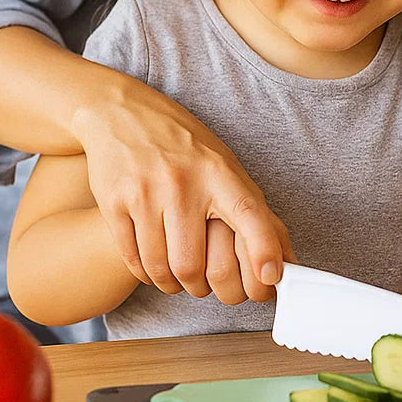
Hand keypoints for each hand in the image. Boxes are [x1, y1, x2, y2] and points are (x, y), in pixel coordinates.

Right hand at [73, 71, 295, 298]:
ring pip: (162, 269)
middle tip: (207, 285)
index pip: (248, 214)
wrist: (125, 114)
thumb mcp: (225, 167)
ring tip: (181, 277)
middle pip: (193, 265)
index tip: (270, 278)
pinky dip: (148, 274)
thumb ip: (256, 214)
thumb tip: (287, 263)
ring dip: (174, 285)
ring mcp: (146, 193)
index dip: (262, 250)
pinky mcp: (114, 203)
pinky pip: (133, 261)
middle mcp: (183, 182)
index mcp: (218, 172)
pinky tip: (156, 265)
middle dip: (204, 287)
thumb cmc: (185, 147)